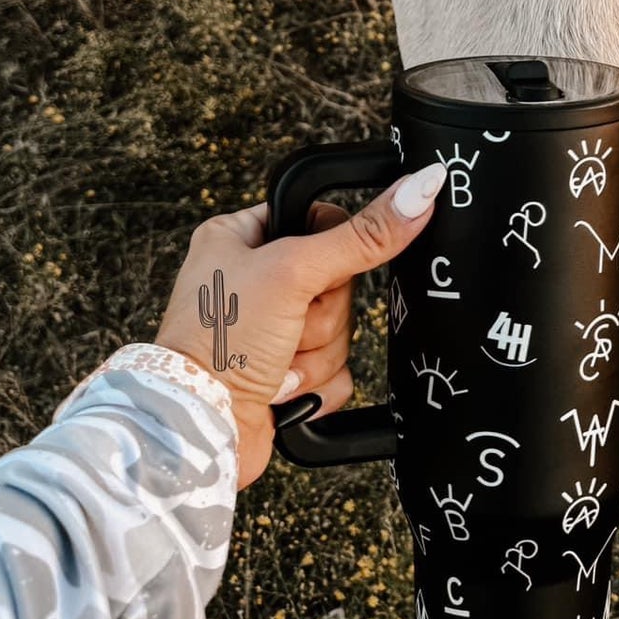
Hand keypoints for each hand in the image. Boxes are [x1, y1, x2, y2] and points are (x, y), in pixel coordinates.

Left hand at [155, 164, 443, 484]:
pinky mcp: (285, 375)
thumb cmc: (217, 342)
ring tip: (275, 363)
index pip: (322, 222)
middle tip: (285, 325)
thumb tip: (418, 190)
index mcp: (240, 239)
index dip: (330, 252)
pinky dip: (315, 384)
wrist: (200, 428)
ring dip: (314, 355)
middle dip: (319, 316)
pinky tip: (282, 389)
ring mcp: (270, 331)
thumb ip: (362, 236)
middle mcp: (254, 282)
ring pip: (340, 331)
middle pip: (338, 285)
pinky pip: (336, 371)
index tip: (311, 272)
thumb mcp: (293, 272)